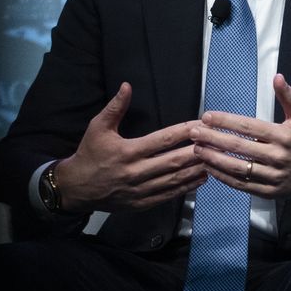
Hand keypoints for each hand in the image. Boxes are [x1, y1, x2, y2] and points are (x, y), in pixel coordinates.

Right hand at [50, 82, 206, 213]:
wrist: (75, 188)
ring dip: (195, 171)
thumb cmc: (89, 154)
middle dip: (195, 151)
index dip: (183, 132)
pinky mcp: (141, 204)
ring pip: (173, 180)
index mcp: (127, 151)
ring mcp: (139, 190)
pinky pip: (168, 196)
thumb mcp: (98, 127)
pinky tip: (199, 180)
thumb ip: (115, 107)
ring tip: (213, 160)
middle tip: (214, 143)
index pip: (162, 140)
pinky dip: (185, 188)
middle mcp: (135, 172)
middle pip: (172, 161)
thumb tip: (127, 86)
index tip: (200, 125)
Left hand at [190, 73, 290, 199]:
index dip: (226, 121)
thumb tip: (278, 77)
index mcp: (283, 136)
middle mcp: (277, 157)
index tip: (207, 116)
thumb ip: (288, 96)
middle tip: (194, 132)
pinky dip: (224, 177)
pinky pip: (242, 185)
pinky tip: (210, 167)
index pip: (249, 127)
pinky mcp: (269, 192)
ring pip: (238, 168)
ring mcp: (273, 176)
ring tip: (197, 149)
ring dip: (214, 159)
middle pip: (239, 147)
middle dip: (213, 139)